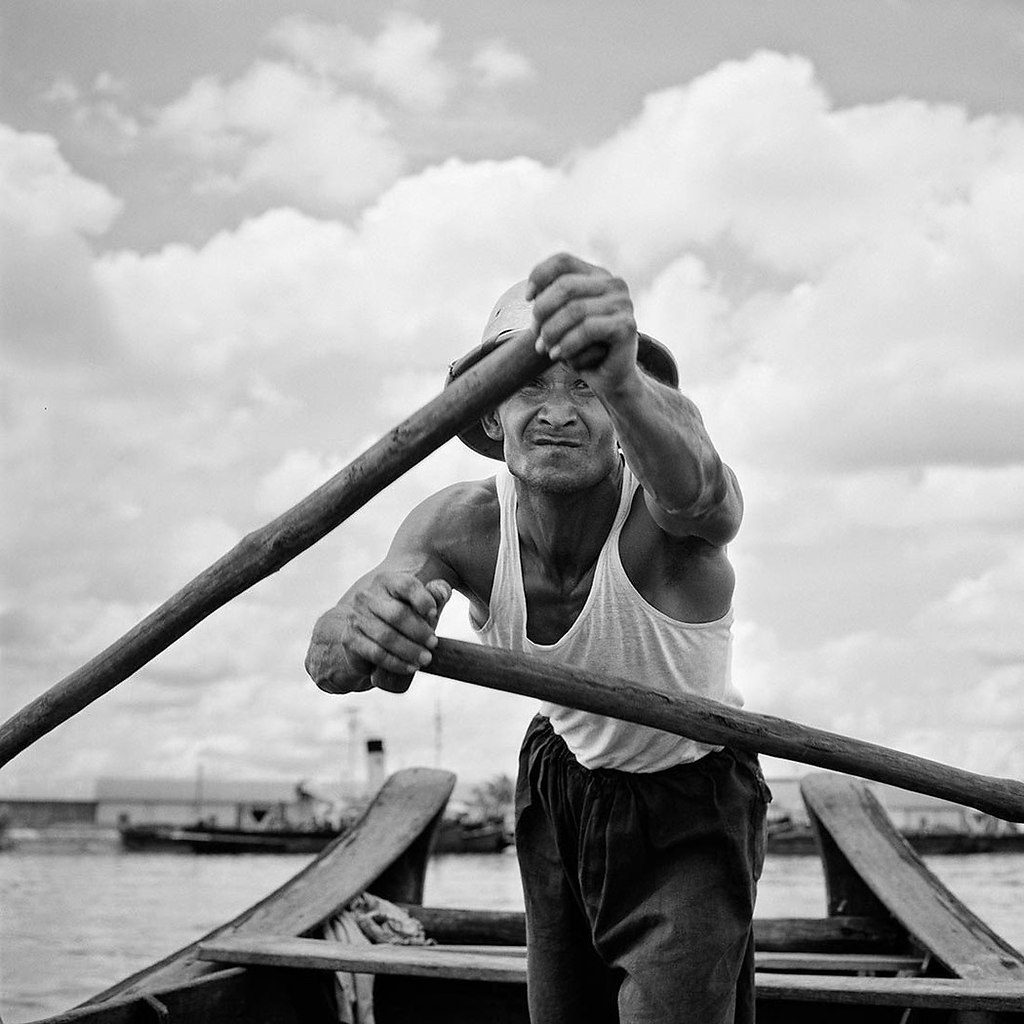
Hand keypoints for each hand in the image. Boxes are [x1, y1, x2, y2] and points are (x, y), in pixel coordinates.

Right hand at [307, 574, 451, 694]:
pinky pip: (376, 653)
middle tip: (434, 644)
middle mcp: (367, 596)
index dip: (422, 599)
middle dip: (419, 630)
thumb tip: (443, 592)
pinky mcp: (350, 639)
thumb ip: (435, 594)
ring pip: (387, 636)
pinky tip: (410, 667)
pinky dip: (396, 662)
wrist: (367, 639)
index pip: (406, 585)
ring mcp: (355, 618)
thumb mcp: (419, 605)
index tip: (434, 613)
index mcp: (386, 581)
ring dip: (409, 650)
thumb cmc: (401, 619)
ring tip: (425, 659)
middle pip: (398, 613)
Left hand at [527, 253, 638, 390]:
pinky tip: (558, 355)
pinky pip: (588, 329)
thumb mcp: (560, 321)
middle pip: (566, 285)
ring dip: (552, 332)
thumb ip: (550, 301)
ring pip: (574, 309)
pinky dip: (567, 344)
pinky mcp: (626, 325)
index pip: (563, 261)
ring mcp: (623, 303)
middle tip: (535, 335)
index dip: (539, 275)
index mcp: (597, 276)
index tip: (527, 299)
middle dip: (542, 311)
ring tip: (544, 348)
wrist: (608, 378)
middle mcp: (614, 284)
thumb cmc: (581, 347)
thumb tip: (531, 294)